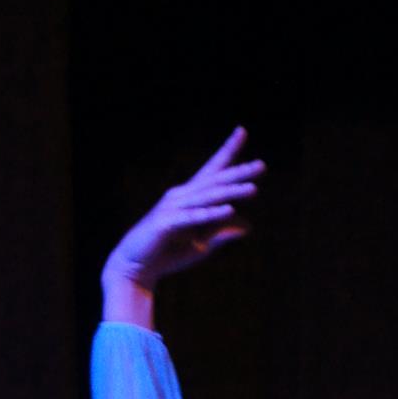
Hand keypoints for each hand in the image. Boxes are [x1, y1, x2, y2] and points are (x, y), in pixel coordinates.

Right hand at [100, 128, 264, 318]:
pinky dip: (212, 214)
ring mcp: (173, 208)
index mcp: (190, 196)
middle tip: (262, 165)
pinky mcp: (167, 224)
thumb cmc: (168, 253)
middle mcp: (181, 196)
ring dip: (231, 193)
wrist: (135, 267)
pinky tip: (229, 211)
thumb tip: (248, 227)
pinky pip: (194, 218)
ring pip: (208, 198)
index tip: (242, 131)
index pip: (213, 171)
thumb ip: (222, 232)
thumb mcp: (202, 244)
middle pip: (215, 181)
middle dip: (238, 172)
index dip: (228, 151)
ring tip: (253, 189)